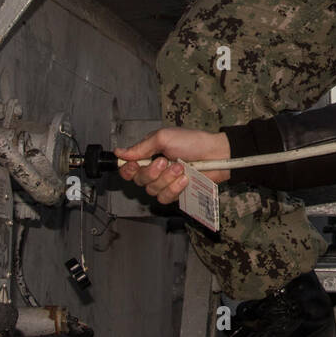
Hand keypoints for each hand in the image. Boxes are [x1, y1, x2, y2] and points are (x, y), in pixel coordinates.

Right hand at [115, 127, 231, 203]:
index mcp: (149, 155)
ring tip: (181, 167)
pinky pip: (165, 198)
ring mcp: (166, 183)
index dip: (127, 170)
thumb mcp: (164, 138)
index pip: (128, 168)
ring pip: (152, 190)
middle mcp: (155, 170)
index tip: (133, 165)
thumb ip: (141, 147)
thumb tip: (119, 152)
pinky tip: (185, 179)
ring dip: (167, 178)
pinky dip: (175, 188)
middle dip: (152, 172)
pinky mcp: (176, 193)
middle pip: (139, 181)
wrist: (216, 154)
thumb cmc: (193, 142)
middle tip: (166, 161)